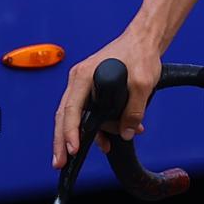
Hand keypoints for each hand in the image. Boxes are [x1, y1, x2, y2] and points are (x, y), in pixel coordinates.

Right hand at [52, 31, 161, 167]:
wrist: (144, 41)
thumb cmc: (138, 53)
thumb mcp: (141, 84)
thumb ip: (134, 111)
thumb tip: (127, 132)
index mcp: (83, 76)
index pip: (71, 109)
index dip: (70, 132)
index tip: (72, 149)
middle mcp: (79, 81)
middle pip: (65, 117)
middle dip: (62, 142)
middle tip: (59, 162)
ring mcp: (84, 86)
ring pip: (78, 117)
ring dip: (92, 134)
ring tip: (106, 145)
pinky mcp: (92, 91)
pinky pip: (91, 113)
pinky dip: (101, 125)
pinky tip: (115, 133)